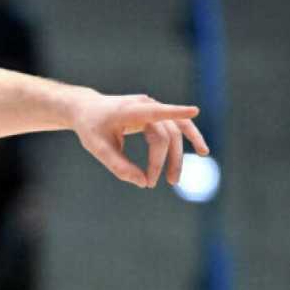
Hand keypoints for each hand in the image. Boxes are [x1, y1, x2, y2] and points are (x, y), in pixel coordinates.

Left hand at [71, 93, 208, 187]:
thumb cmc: (91, 128)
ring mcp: (153, 108)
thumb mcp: (97, 148)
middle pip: (165, 135)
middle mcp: (146, 105)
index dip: (175, 112)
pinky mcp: (156, 114)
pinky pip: (177, 126)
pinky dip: (189, 138)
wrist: (88, 109)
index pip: (156, 111)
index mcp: (130, 110)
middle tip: (152, 184)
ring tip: (174, 180)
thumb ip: (118, 165)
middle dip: (162, 161)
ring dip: (177, 156)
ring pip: (175, 133)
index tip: (194, 111)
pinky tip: (202, 151)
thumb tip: (142, 182)